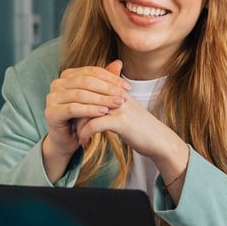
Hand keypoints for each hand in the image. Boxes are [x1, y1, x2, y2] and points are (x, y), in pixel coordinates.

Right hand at [42, 61, 129, 175]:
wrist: (68, 140)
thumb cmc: (83, 117)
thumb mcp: (96, 98)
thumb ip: (105, 82)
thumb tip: (119, 63)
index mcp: (67, 76)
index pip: (92, 72)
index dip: (111, 78)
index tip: (127, 87)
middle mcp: (57, 84)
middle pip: (86, 81)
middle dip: (107, 89)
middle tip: (123, 96)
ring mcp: (52, 97)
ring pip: (80, 95)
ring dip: (101, 99)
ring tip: (116, 104)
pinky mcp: (51, 112)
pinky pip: (73, 108)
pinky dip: (89, 110)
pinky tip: (103, 112)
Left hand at [73, 83, 189, 189]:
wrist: (159, 139)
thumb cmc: (139, 126)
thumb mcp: (123, 108)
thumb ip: (106, 101)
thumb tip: (87, 101)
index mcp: (116, 88)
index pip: (88, 84)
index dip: (76, 97)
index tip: (68, 109)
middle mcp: (117, 94)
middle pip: (85, 95)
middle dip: (74, 110)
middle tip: (68, 122)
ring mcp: (119, 106)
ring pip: (87, 110)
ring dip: (78, 124)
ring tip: (75, 133)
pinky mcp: (121, 121)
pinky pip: (94, 124)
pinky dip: (85, 133)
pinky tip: (83, 141)